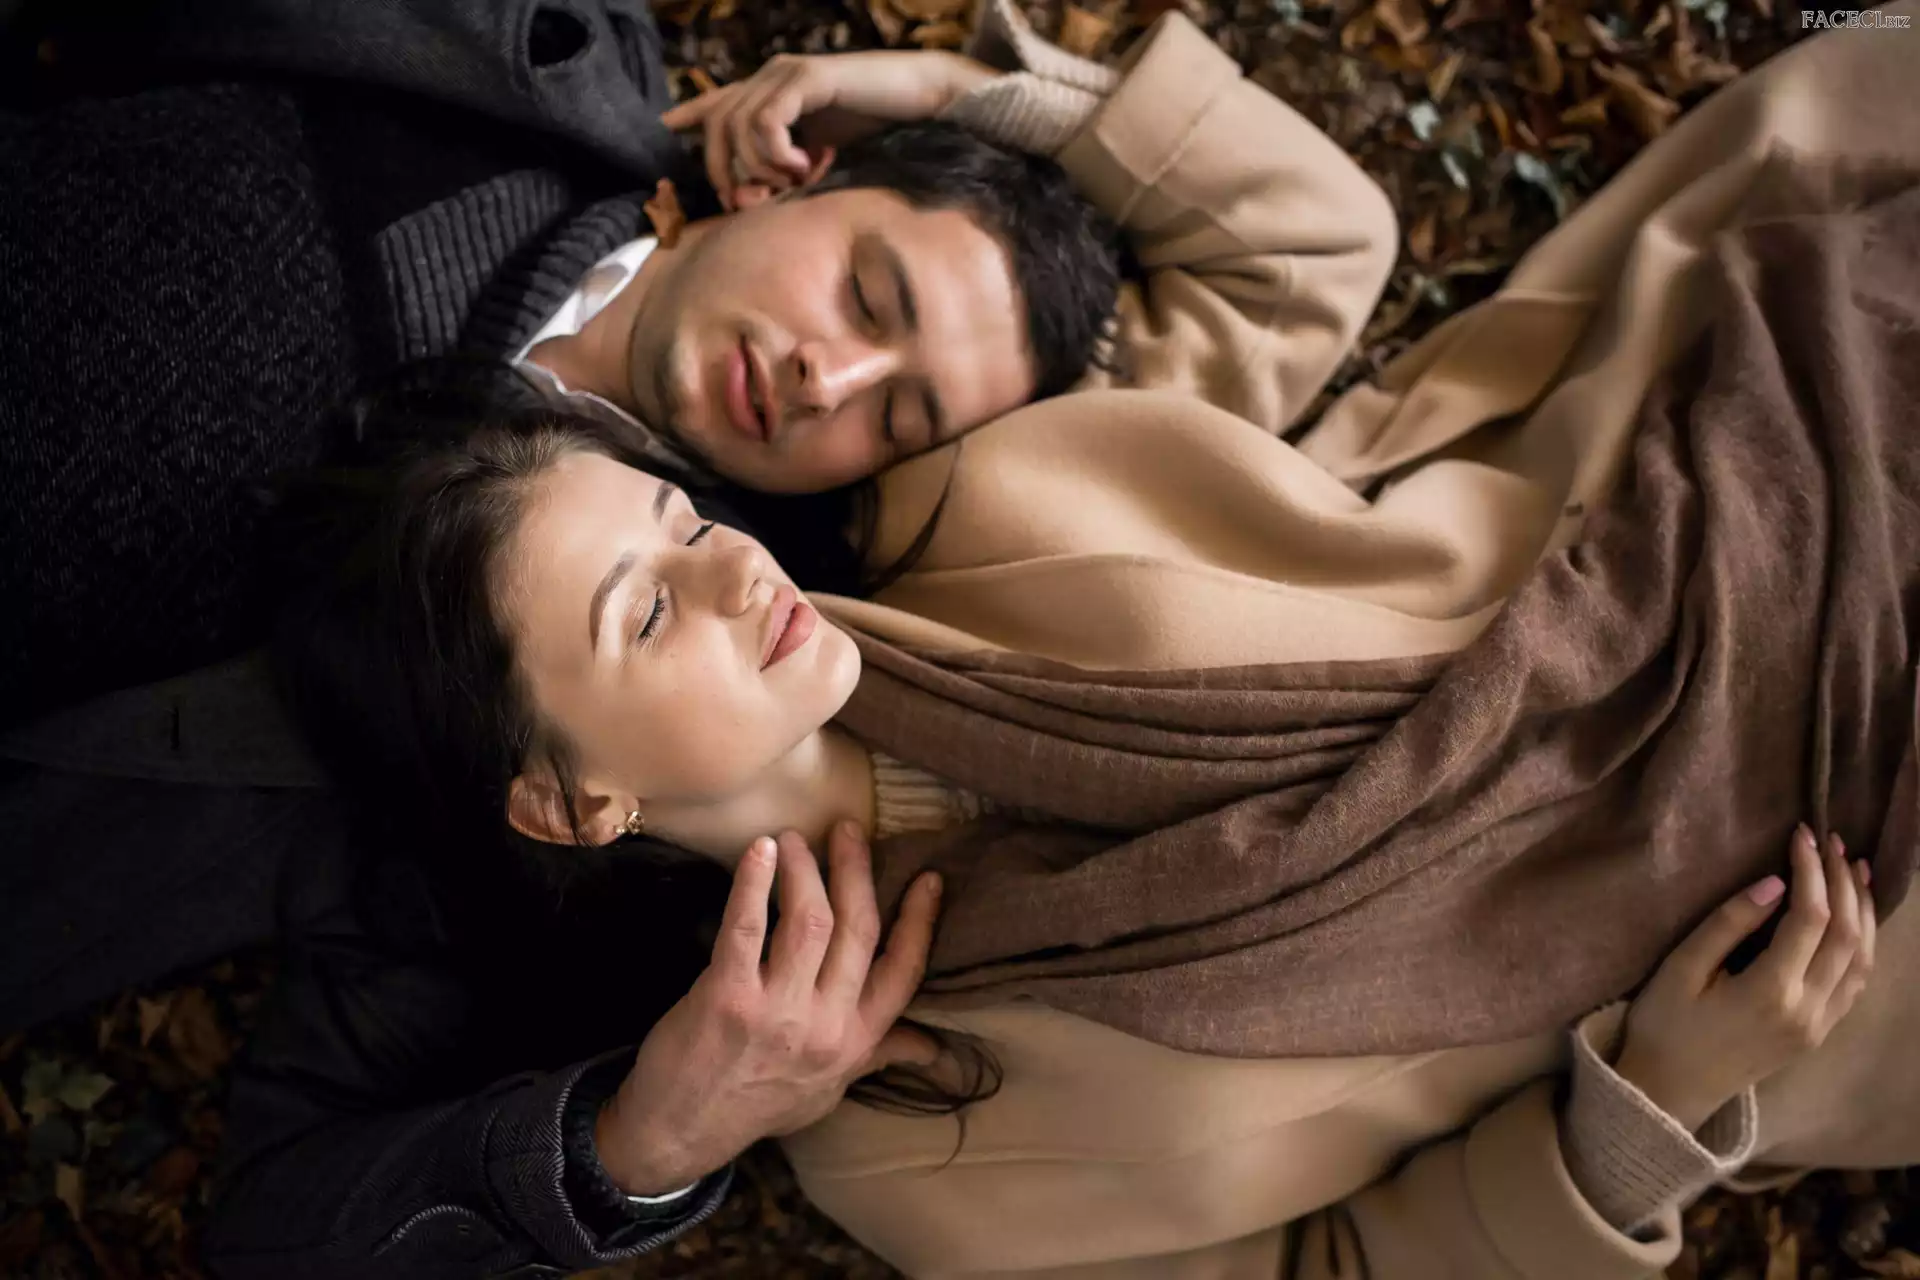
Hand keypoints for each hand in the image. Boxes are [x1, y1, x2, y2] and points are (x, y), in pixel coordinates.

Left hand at [594, 823, 941, 1194]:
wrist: (679, 1133)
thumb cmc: (757, 1105)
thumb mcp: (828, 1089)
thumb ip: (876, 1054)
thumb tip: (930, 1045)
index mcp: (855, 1041)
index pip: (902, 972)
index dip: (921, 922)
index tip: (929, 877)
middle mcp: (826, 1025)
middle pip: (857, 930)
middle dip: (855, 872)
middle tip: (847, 829)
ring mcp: (778, 1012)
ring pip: (809, 921)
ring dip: (805, 871)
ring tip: (794, 839)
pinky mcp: (727, 997)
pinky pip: (746, 928)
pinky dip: (754, 884)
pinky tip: (758, 852)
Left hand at [661, 51, 997, 209]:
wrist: (923, 100)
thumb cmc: (876, 127)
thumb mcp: (819, 154)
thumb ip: (783, 171)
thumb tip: (745, 200)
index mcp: (771, 90)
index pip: (717, 101)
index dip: (690, 114)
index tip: (668, 127)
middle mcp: (771, 75)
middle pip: (717, 125)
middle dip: (725, 171)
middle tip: (754, 201)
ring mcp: (786, 73)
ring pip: (738, 127)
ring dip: (760, 167)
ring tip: (796, 180)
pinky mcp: (806, 78)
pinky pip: (766, 122)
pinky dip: (778, 153)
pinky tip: (807, 165)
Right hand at [1614, 824, 1875, 1129]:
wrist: (1670, 1093)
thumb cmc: (1664, 1027)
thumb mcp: (1681, 970)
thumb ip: (1728, 925)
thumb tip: (1774, 884)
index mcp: (1771, 992)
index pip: (1809, 918)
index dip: (1810, 871)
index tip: (1800, 834)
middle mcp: (1807, 1010)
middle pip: (1846, 935)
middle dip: (1841, 881)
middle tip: (1830, 840)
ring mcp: (1818, 1026)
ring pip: (1862, 960)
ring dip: (1863, 910)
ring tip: (1853, 869)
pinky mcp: (1818, 1033)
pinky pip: (1856, 982)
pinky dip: (1863, 943)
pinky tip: (1856, 918)